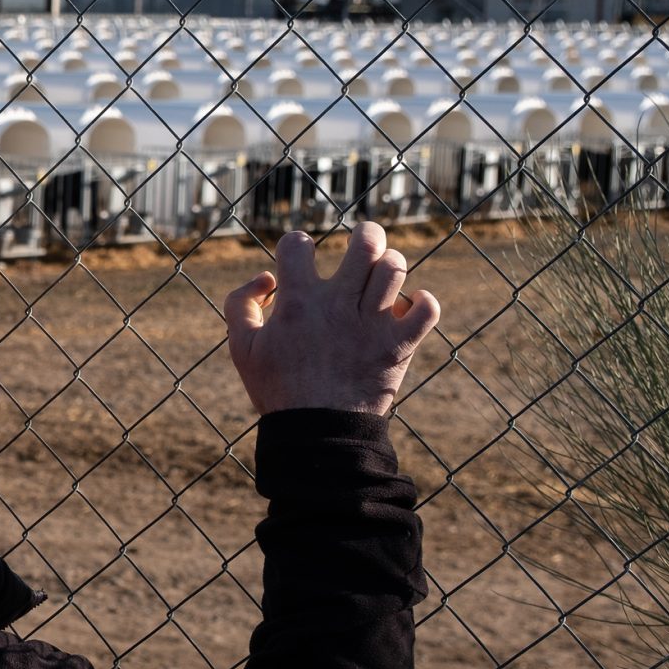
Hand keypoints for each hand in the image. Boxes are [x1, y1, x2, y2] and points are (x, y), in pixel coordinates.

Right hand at [224, 221, 440, 416]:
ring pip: (396, 267)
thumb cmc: (277, 390)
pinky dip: (423, 301)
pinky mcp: (399, 345)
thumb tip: (267, 277)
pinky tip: (407, 307)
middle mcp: (337, 307)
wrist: (318, 434)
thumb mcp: (241, 348)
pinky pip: (428, 309)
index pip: (297, 244)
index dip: (296, 244)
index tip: (299, 259)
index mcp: (297, 303)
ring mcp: (373, 325)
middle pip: (365, 243)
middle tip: (361, 246)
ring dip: (390, 264)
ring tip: (381, 278)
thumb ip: (240, 304)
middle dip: (366, 235)